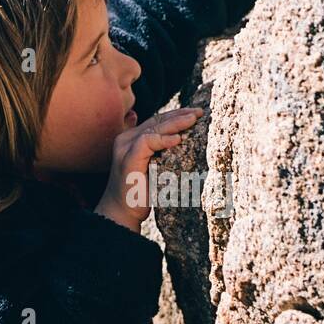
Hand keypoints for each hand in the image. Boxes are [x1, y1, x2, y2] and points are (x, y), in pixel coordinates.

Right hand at [94, 107, 204, 230]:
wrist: (123, 212)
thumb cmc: (141, 192)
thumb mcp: (154, 168)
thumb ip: (161, 152)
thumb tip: (180, 140)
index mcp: (132, 139)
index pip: (156, 121)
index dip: (176, 115)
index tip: (195, 113)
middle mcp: (127, 140)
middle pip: (156, 121)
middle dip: (179, 115)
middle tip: (199, 112)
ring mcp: (126, 148)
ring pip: (153, 128)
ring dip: (175, 123)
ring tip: (193, 119)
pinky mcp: (128, 159)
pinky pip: (147, 142)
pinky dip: (163, 139)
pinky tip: (178, 139)